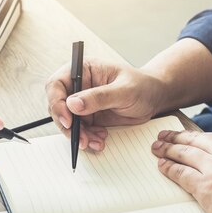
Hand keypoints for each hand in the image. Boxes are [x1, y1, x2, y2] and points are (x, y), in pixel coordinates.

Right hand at [46, 58, 164, 150]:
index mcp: (84, 70)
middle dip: (68, 125)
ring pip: (68, 122)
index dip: (57, 103)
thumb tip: (73, 104)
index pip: (57, 84)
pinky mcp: (89, 117)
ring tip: (96, 141)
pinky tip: (100, 140)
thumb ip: (99, 97)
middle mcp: (79, 86)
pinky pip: (80, 131)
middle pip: (58, 106)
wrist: (154, 99)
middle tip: (81, 138)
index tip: (68, 120)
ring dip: (79, 135)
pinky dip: (87, 139)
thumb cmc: (142, 86)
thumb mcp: (124, 90)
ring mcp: (83, 103)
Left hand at [151, 130, 211, 212]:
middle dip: (176, 137)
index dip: (196, 136)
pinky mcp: (205, 187)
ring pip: (183, 154)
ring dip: (167, 149)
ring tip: (156, 148)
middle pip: (194, 140)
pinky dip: (168, 168)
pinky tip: (162, 166)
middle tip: (163, 136)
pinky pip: (180, 174)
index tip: (188, 136)